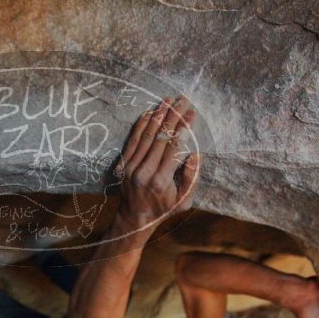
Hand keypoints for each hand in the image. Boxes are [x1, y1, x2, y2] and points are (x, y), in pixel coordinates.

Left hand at [114, 96, 200, 227]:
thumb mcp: (184, 201)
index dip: (184, 128)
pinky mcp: (123, 164)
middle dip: (173, 116)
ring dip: (158, 116)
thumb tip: (195, 154)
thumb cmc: (164, 208)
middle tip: (182, 100)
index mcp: (161, 180)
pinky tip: (150, 112)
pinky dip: (141, 125)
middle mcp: (144, 172)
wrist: (134, 217)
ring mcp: (132, 167)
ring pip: (147, 135)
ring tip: (168, 101)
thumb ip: (191, 179)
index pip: (174, 147)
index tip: (192, 113)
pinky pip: (133, 140)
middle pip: (161, 137)